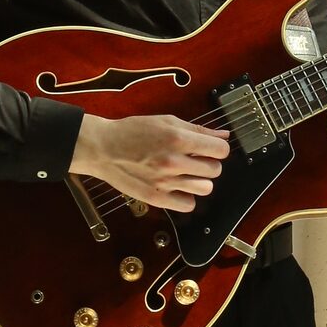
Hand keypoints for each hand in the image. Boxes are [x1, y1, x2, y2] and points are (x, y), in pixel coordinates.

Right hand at [68, 112, 229, 211]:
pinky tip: (178, 187)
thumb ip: (197, 129)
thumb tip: (223, 135)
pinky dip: (186, 197)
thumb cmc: (133, 131)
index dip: (218, 149)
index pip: (220, 150)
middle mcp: (173, 162)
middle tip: (195, 160)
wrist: (103, 148)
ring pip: (205, 188)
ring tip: (186, 174)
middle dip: (208, 163)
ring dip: (200, 181)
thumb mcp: (166, 121)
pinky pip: (188, 205)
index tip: (211, 149)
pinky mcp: (156, 198)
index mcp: (177, 139)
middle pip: (215, 170)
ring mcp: (165, 182)